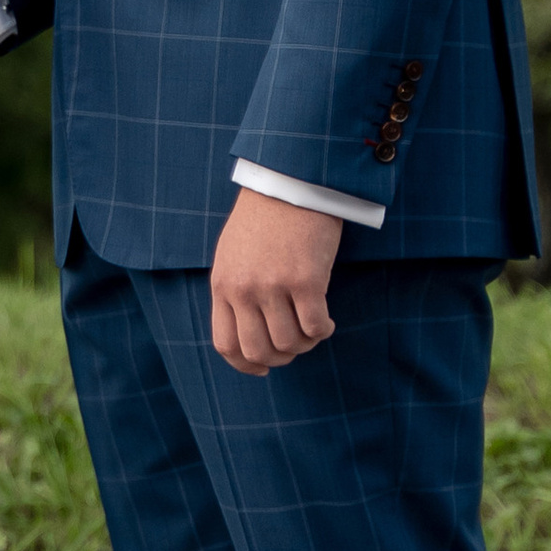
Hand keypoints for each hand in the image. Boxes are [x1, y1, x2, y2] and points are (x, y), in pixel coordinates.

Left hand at [209, 188, 341, 375]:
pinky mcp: (305, 280)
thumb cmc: (265, 218)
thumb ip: (236, 290)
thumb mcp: (234, 255)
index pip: (226, 345)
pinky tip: (327, 320)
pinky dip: (324, 331)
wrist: (290, 182)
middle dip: (281, 358)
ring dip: (306, 344)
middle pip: (258, 351)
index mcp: (223, 285)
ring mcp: (273, 286)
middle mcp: (244, 290)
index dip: (246, 365)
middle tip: (297, 346)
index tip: (264, 368)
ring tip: (313, 327)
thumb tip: (250, 332)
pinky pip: (315, 327)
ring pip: (290, 344)